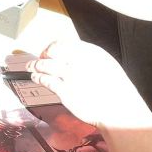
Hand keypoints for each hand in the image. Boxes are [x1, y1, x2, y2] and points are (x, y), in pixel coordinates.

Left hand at [27, 40, 151, 131]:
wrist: (119, 109)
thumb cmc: (116, 89)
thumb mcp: (106, 64)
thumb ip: (88, 57)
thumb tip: (73, 53)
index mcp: (90, 52)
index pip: (64, 42)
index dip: (54, 45)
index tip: (50, 49)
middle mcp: (78, 60)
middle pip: (52, 50)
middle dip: (44, 53)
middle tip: (41, 57)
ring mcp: (70, 75)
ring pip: (45, 64)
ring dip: (35, 65)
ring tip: (31, 67)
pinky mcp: (64, 91)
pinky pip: (46, 80)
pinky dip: (38, 77)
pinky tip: (35, 78)